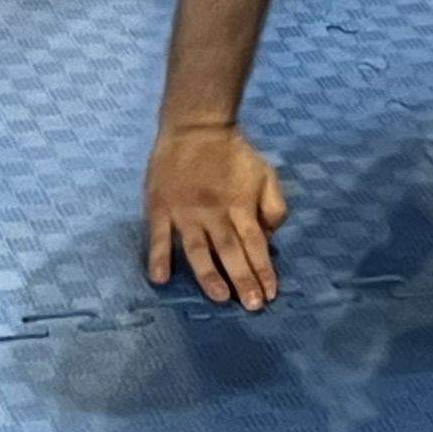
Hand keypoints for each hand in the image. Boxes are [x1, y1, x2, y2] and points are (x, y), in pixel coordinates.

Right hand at [143, 121, 288, 308]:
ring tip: (220, 297)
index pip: (256, 244)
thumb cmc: (233, 153)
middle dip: (243, 280)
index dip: (264, 270)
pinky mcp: (161, 207)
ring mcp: (185, 211)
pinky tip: (160, 278)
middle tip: (252, 306)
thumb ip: (274, 206)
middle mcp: (215, 212)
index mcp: (240, 205)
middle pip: (231, 251)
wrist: (195, 124)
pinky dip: (158, 256)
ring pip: (198, 249)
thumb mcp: (266, 173)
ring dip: (209, 276)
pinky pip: (159, 236)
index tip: (271, 295)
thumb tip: (270, 239)